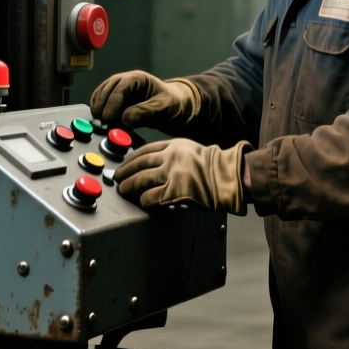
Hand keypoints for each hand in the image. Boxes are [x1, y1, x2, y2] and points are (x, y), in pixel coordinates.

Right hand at [90, 71, 199, 130]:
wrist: (177, 107)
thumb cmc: (173, 103)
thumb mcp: (163, 108)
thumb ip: (146, 112)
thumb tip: (124, 119)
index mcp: (138, 78)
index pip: (119, 87)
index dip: (111, 103)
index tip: (108, 118)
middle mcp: (126, 82)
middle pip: (106, 90)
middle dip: (102, 106)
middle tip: (101, 123)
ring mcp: (120, 91)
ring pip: (101, 96)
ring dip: (99, 109)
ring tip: (101, 125)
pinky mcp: (117, 102)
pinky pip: (104, 105)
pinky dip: (101, 113)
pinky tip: (104, 124)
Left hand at [113, 138, 244, 212]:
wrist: (230, 177)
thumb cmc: (216, 167)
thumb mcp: (191, 151)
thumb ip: (174, 154)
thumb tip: (153, 164)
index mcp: (175, 145)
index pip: (145, 150)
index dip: (131, 159)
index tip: (124, 164)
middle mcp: (170, 157)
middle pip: (139, 164)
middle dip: (124, 172)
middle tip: (117, 179)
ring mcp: (172, 174)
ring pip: (140, 180)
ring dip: (129, 187)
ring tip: (124, 191)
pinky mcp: (174, 191)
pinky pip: (151, 196)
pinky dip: (144, 200)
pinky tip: (143, 202)